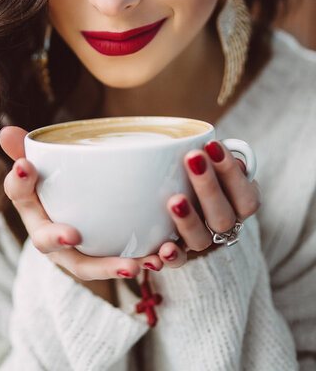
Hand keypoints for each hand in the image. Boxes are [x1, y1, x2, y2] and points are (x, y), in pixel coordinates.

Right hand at [0, 126, 164, 280]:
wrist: (75, 225)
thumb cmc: (56, 191)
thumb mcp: (43, 169)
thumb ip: (28, 149)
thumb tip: (5, 130)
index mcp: (32, 206)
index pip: (18, 193)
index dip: (19, 181)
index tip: (27, 166)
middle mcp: (48, 235)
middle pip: (45, 241)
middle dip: (56, 237)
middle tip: (72, 234)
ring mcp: (72, 255)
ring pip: (85, 266)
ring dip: (107, 267)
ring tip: (132, 264)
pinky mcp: (100, 263)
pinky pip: (115, 268)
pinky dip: (136, 264)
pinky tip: (156, 259)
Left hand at [159, 140, 260, 265]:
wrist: (190, 202)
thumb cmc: (202, 172)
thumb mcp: (215, 162)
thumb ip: (215, 156)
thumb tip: (219, 147)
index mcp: (241, 204)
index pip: (245, 194)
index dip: (231, 172)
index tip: (211, 144)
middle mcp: (226, 226)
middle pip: (222, 216)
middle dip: (208, 187)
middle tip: (192, 158)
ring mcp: (204, 242)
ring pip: (201, 239)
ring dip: (188, 220)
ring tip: (174, 200)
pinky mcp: (181, 253)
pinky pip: (178, 261)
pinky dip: (171, 257)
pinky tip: (161, 250)